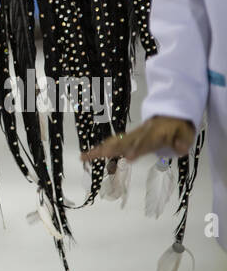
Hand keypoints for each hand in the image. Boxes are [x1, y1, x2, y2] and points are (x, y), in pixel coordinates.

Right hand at [82, 114, 196, 165]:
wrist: (172, 112)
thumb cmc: (179, 125)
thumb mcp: (186, 132)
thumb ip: (183, 141)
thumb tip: (179, 148)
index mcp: (154, 134)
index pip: (144, 142)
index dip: (136, 149)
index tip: (127, 158)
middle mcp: (140, 134)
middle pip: (123, 142)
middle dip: (110, 149)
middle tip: (97, 155)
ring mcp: (133, 135)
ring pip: (114, 142)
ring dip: (100, 149)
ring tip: (84, 156)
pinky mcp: (130, 138)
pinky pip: (114, 144)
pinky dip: (102, 149)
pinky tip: (90, 155)